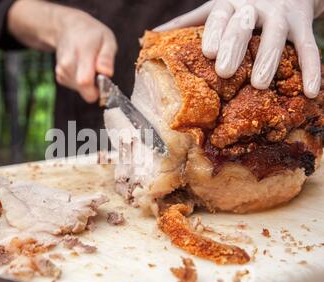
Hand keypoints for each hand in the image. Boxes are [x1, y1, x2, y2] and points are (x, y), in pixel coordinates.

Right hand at [54, 10, 116, 102]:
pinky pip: (76, 88)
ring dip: (89, 82)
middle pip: (85, 90)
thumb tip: (107, 73)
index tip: (105, 80)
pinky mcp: (60, 78)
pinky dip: (82, 82)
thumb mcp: (107, 39)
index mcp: (81, 54)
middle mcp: (67, 65)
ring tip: (89, 64)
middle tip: (99, 68)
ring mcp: (61, 72)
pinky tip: (81, 67)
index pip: (85, 82)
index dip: (98, 88)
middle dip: (96, 85)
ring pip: (82, 90)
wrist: (68, 29)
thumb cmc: (91, 34)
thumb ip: (107, 57)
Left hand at [155, 0, 323, 97]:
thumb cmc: (241, 6)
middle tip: (225, 71)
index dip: (214, 33)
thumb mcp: (218, 9)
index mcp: (230, 4)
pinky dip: (312, 68)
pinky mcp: (303, 23)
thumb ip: (190, 22)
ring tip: (259, 84)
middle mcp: (254, 6)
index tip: (208, 53)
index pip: (219, 16)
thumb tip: (155, 34)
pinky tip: (310, 90)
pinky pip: (307, 46)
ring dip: (268, 59)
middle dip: (235, 46)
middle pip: (244, 24)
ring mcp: (281, 14)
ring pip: (276, 34)